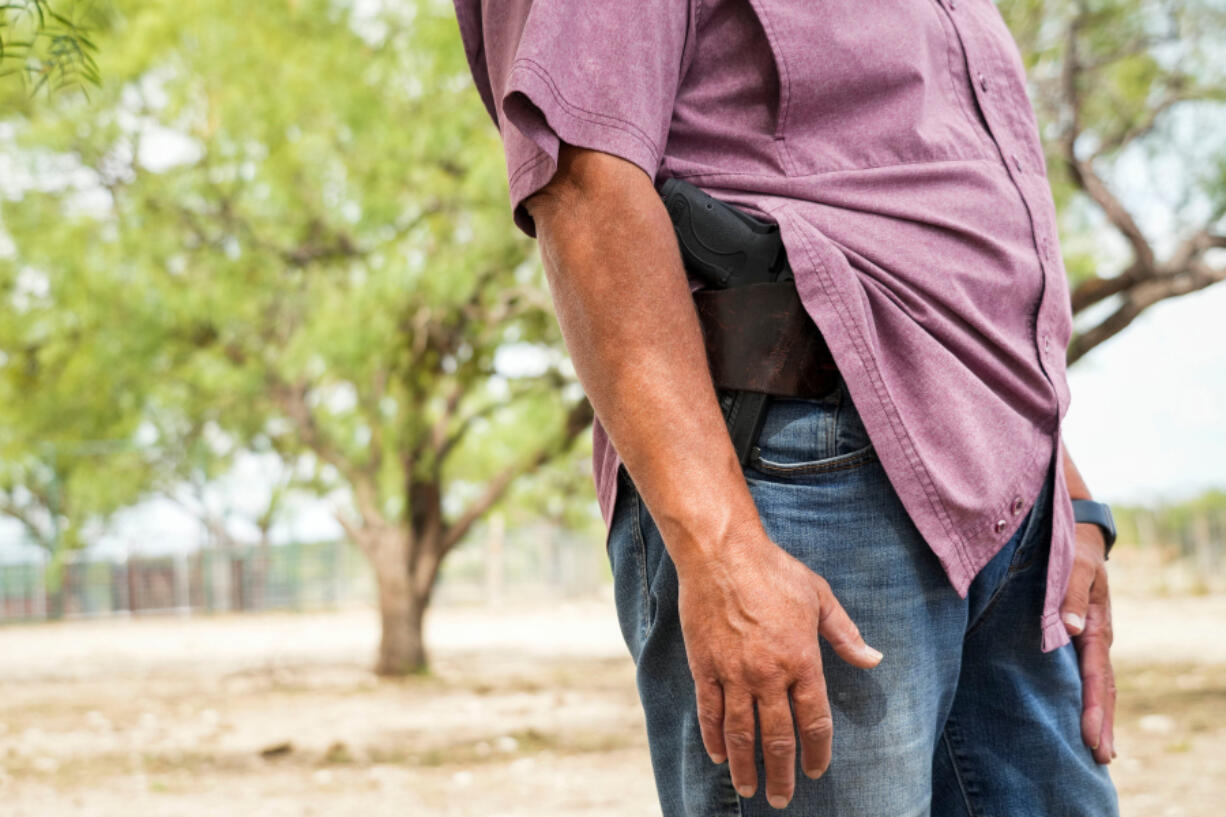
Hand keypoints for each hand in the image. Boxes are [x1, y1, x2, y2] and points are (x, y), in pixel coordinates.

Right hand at [677, 528, 882, 809]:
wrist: (721, 553)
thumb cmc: (773, 570)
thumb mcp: (819, 596)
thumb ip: (845, 634)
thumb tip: (874, 659)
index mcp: (801, 660)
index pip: (813, 720)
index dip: (817, 751)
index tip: (817, 770)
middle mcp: (768, 674)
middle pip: (776, 737)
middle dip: (781, 773)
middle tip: (782, 798)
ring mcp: (732, 673)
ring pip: (740, 732)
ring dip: (746, 766)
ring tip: (750, 789)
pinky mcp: (703, 666)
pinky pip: (709, 711)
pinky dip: (713, 737)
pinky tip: (719, 756)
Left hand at [1060, 521, 1114, 763]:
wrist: (1080, 535)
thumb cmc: (1072, 550)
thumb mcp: (1074, 566)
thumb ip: (1071, 595)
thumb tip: (1070, 629)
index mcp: (1097, 626)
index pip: (1096, 675)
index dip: (1094, 707)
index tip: (1092, 736)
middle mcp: (1097, 637)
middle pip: (1104, 688)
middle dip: (1102, 722)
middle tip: (1102, 757)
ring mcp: (1091, 638)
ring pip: (1099, 683)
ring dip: (1099, 715)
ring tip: (1101, 750)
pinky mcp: (1080, 635)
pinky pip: (1086, 672)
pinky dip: (1089, 696)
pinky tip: (1084, 715)